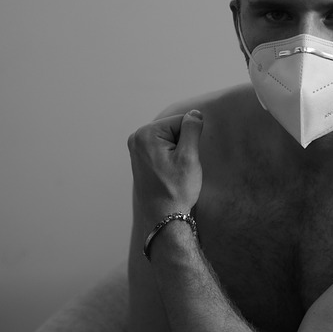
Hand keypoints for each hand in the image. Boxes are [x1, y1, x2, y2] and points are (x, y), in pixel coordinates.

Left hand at [127, 110, 203, 227]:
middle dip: (184, 145)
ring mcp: (137, 148)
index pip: (181, 121)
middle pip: (174, 129)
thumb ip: (191, 130)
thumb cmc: (176, 190)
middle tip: (180, 168)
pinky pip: (164, 148)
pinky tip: (169, 174)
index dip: (191, 139)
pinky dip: (172, 158)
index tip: (185, 160)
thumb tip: (195, 113)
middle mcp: (137, 138)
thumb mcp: (189, 158)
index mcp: (146, 134)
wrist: (164, 218)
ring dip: (179, 153)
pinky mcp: (141, 158)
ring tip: (174, 172)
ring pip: (171, 139)